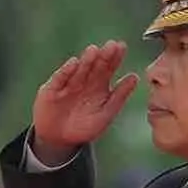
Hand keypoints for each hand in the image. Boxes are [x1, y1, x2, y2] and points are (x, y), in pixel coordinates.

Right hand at [28, 41, 136, 159]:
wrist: (60, 141)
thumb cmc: (84, 127)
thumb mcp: (106, 113)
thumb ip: (120, 96)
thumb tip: (135, 77)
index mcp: (99, 85)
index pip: (108, 68)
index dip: (115, 58)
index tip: (122, 47)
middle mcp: (84, 81)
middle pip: (95, 66)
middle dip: (103, 56)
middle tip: (112, 45)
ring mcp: (68, 84)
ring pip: (79, 70)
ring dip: (86, 61)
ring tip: (94, 51)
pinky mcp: (52, 90)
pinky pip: (60, 79)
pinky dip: (66, 71)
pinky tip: (73, 63)